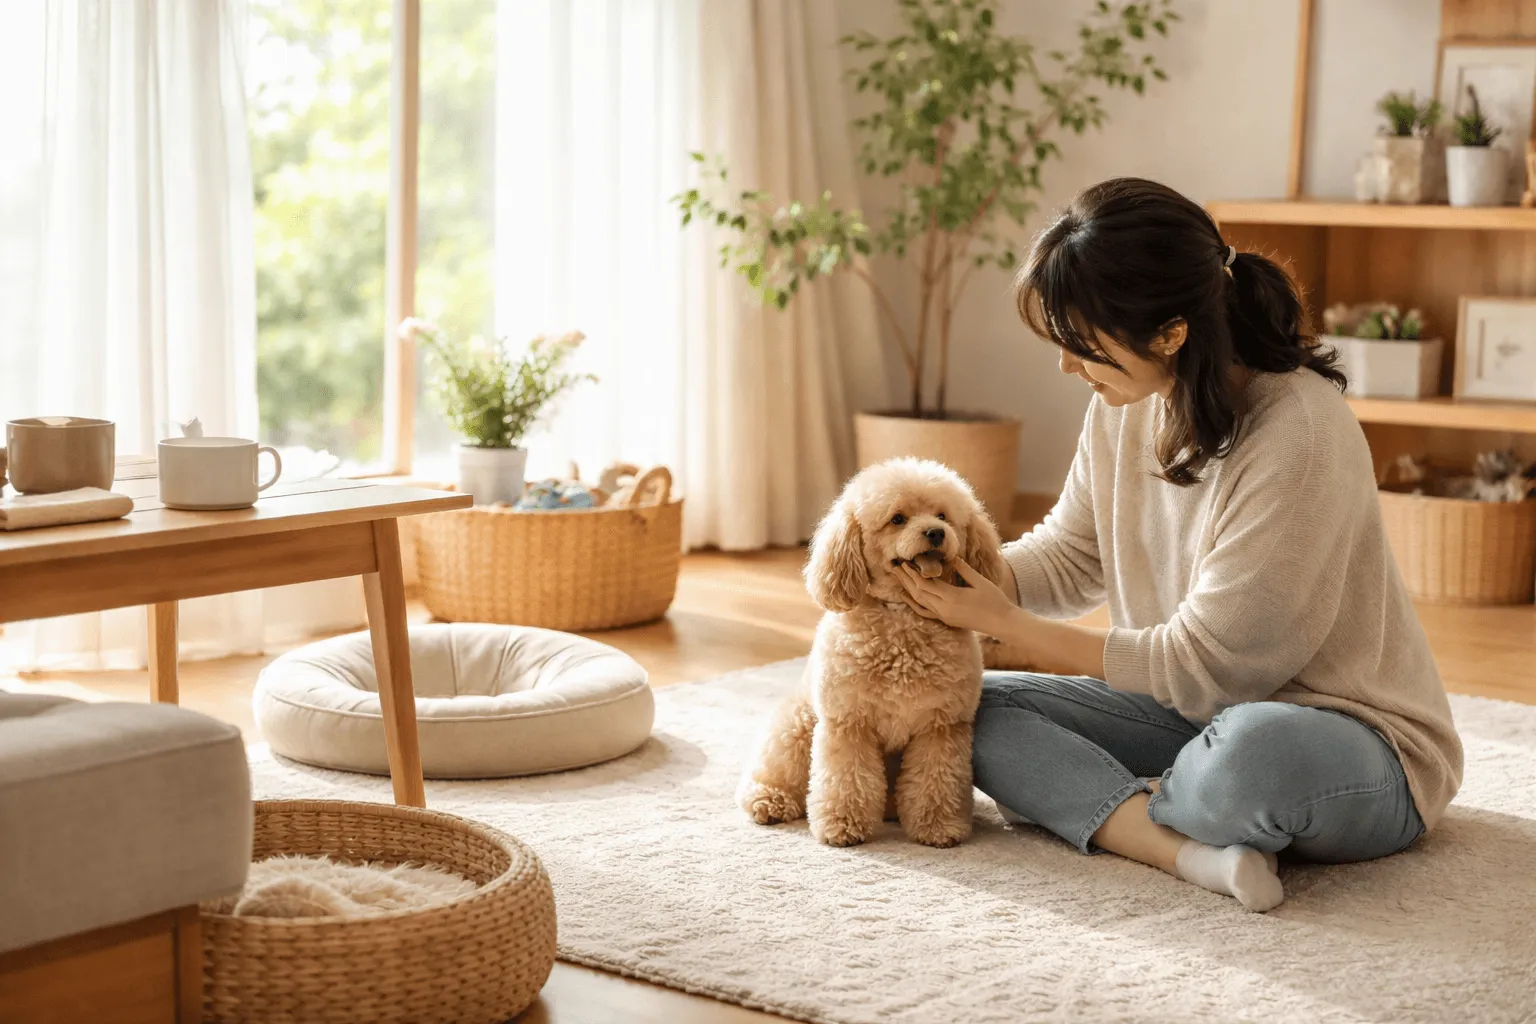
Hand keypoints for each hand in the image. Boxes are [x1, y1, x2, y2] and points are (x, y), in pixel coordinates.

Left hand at [896, 558, 1018, 638]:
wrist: (1001, 622)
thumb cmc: (994, 600)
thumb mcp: (980, 582)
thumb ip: (963, 570)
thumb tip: (951, 557)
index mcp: (952, 598)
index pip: (926, 584)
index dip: (913, 573)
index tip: (904, 562)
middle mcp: (944, 609)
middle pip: (918, 592)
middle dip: (905, 579)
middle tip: (894, 566)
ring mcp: (944, 616)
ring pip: (919, 601)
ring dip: (907, 588)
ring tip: (898, 577)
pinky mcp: (946, 620)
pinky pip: (925, 611)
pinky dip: (914, 603)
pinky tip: (906, 596)